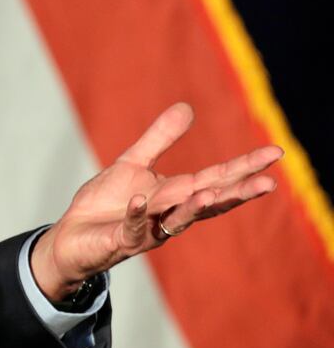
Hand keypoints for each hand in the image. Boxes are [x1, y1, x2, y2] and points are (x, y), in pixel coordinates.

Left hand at [29, 102, 281, 302]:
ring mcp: (148, 230)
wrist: (72, 235)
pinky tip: (138, 200)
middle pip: (209, 203)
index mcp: (176, 195)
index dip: (245, 167)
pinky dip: (136, 214)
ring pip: (178, 220)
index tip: (276, 152)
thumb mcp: (133, 164)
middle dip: (238, 193)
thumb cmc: (107, 202)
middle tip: (268, 183)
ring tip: (213, 193)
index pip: (217, 179)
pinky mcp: (121, 240)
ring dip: (195, 208)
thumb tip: (187, 107)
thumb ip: (159, 139)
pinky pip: (132, 227)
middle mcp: (170, 215)